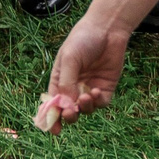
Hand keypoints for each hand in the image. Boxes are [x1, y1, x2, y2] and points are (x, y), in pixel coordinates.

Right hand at [41, 14, 129, 128]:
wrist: (107, 28)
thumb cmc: (83, 39)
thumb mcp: (70, 58)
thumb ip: (66, 82)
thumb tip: (65, 105)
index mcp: (59, 79)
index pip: (53, 102)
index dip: (52, 117)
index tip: (53, 129)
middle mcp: (73, 86)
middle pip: (69, 109)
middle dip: (69, 116)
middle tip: (71, 113)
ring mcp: (89, 88)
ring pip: (85, 109)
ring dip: (84, 107)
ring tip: (86, 97)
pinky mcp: (105, 88)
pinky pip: (101, 103)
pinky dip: (98, 102)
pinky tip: (97, 92)